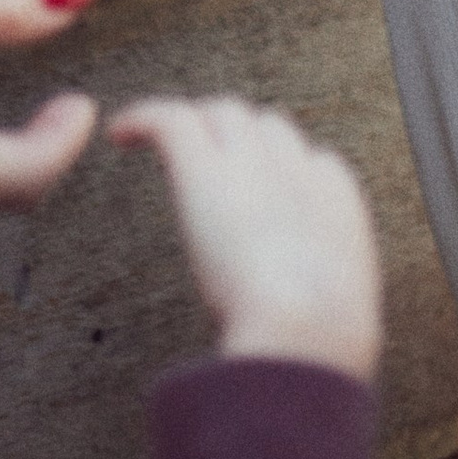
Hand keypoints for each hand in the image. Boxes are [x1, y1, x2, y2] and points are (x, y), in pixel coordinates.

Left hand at [111, 98, 381, 382]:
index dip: (282, 171)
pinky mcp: (204, 167)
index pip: (310, 159)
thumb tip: (299, 329)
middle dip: (241, 137)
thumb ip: (318, 300)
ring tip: (169, 141)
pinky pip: (170, 119)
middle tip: (211, 161)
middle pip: (265, 125)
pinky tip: (121, 133)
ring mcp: (248, 161)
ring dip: (199, 126)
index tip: (260, 192)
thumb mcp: (336, 312)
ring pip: (222, 115)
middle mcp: (293, 167)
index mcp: (335, 201)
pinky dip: (143, 118)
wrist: (306, 331)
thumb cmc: (319, 343)